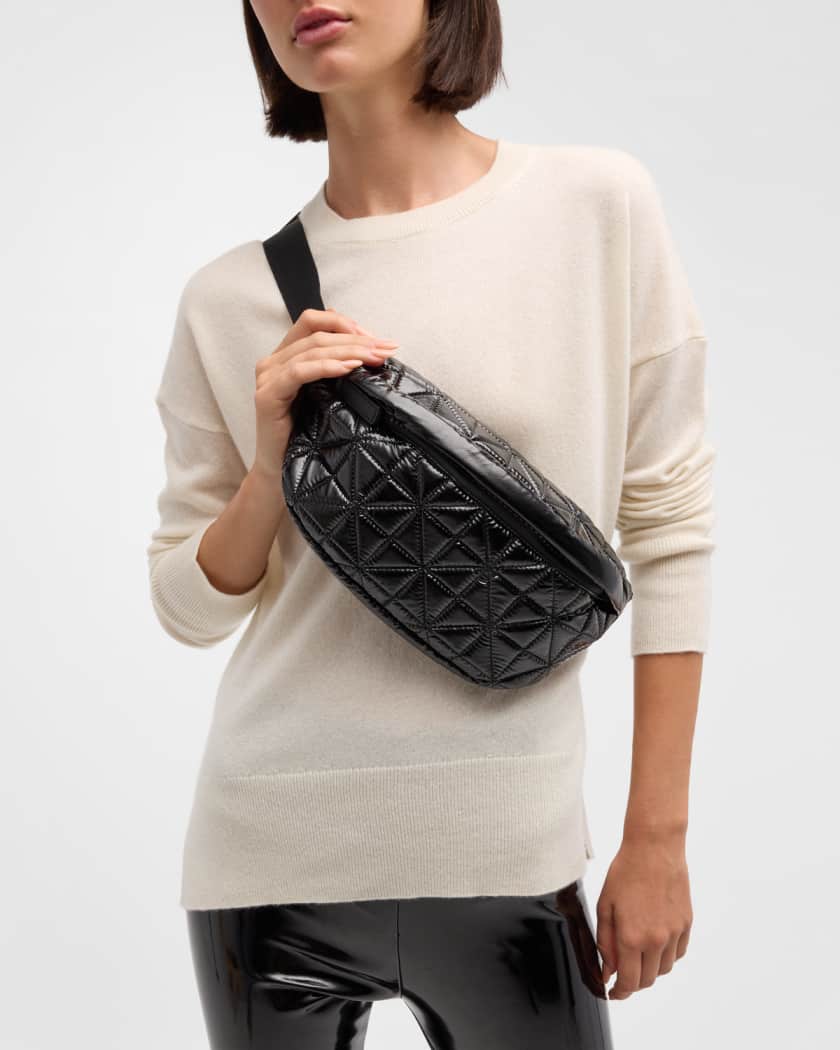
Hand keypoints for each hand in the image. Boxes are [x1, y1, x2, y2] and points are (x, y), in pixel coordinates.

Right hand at [252, 307, 398, 479]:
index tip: (376, 338)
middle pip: (316, 334)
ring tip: (373, 358)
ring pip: (311, 349)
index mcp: (286, 356)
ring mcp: (268, 377)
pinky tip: (347, 368)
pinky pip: (298, 372)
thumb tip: (371, 349)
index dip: (344, 323)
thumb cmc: (307, 435)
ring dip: (347, 351)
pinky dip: (325, 366)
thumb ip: (338, 370)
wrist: (283, 471)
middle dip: (356, 339)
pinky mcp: (267, 396)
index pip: (313, 322)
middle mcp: (273, 362)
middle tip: (384, 348)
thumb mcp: (328, 395)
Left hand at [595, 827, 692, 998]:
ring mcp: (674, 933)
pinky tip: (655, 943)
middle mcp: (656, 940)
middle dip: (633, 982)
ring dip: (650, 970)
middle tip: (622, 974)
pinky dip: (667, 956)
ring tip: (638, 954)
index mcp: (631, 937)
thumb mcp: (605, 906)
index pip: (629, 981)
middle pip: (647, 980)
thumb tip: (608, 970)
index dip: (620, 992)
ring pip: (664, 969)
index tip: (614, 993)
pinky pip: (678, 953)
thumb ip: (605, 942)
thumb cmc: (626, 872)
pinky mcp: (686, 924)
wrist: (654, 849)